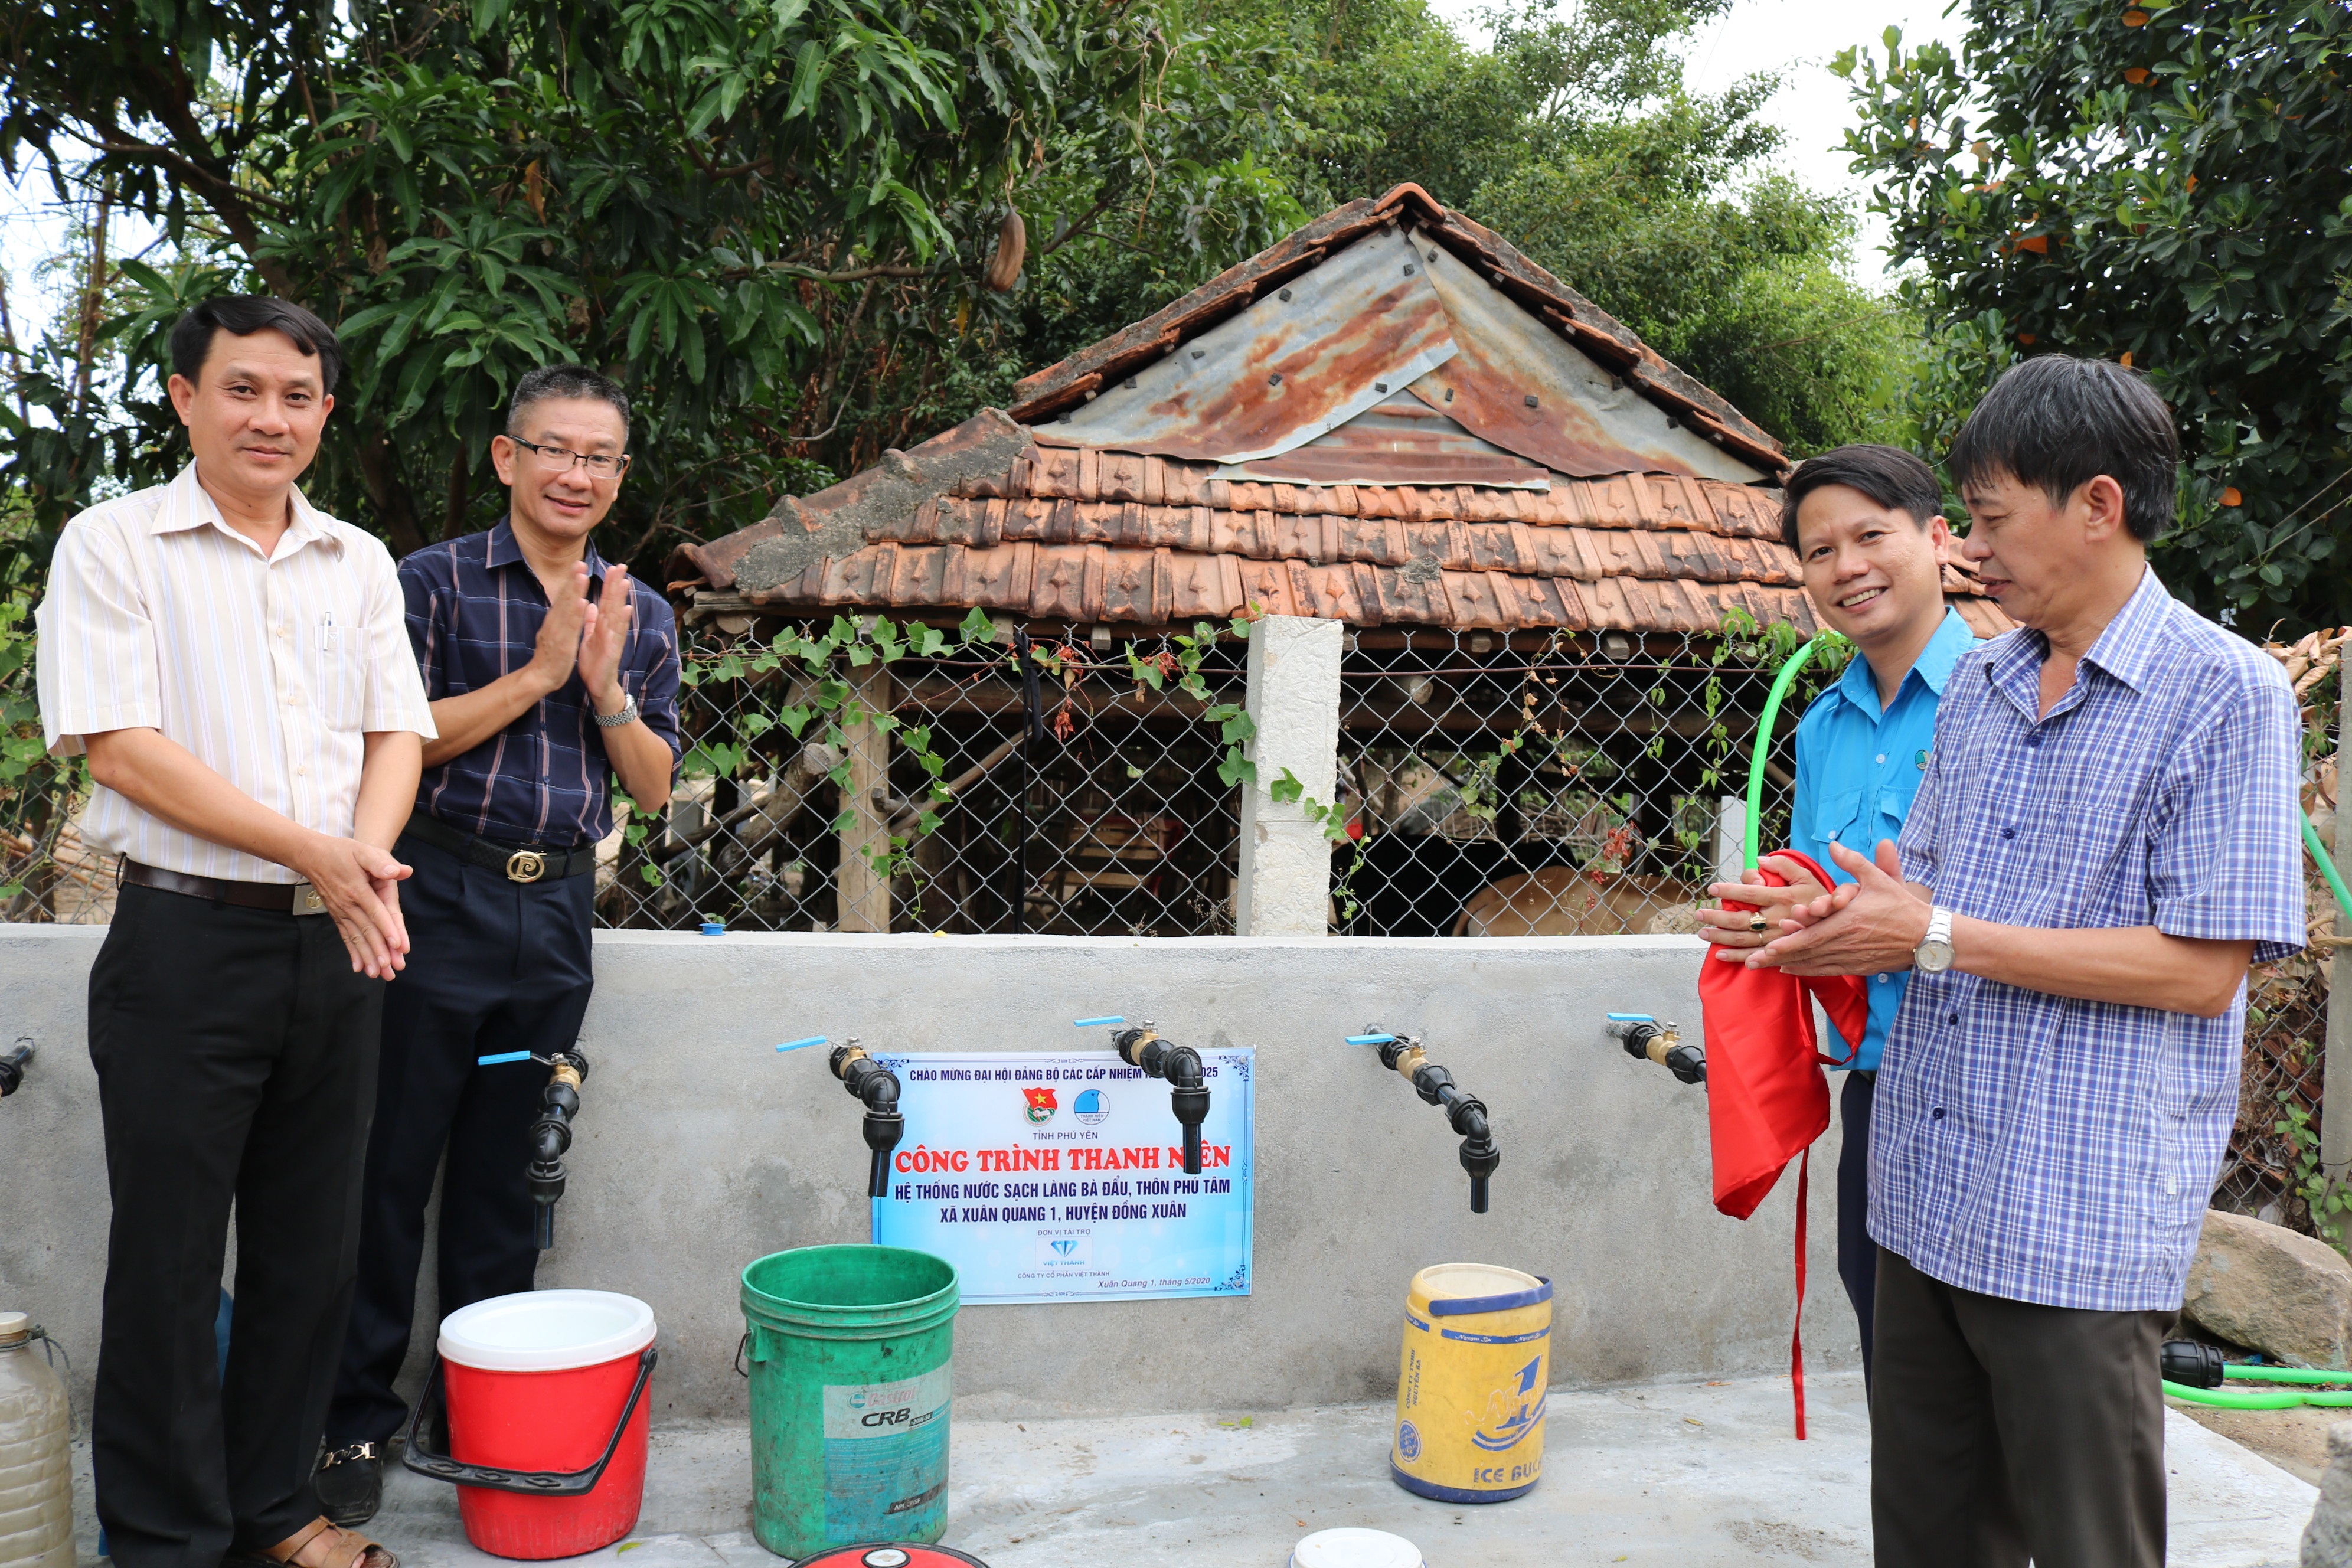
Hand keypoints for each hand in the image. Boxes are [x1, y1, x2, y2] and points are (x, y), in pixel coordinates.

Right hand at [291, 832, 414, 977]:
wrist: (311, 855)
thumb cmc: (342, 852)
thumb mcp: (363, 851)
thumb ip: (381, 862)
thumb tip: (400, 870)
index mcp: (358, 890)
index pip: (376, 912)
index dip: (388, 929)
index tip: (398, 945)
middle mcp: (349, 905)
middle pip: (367, 931)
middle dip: (380, 951)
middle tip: (391, 970)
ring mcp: (341, 912)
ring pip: (356, 938)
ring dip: (368, 957)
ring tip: (378, 974)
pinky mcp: (338, 916)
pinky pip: (346, 937)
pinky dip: (353, 953)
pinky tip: (359, 968)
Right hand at [527, 563, 591, 696]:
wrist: (539, 677)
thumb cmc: (550, 656)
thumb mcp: (555, 634)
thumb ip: (560, 620)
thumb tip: (564, 607)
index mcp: (554, 621)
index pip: (563, 598)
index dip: (571, 581)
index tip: (578, 565)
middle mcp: (554, 623)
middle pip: (563, 598)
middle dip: (572, 580)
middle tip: (580, 562)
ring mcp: (557, 632)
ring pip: (566, 609)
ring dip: (574, 591)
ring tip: (582, 575)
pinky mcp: (562, 644)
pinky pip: (569, 627)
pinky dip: (575, 614)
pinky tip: (581, 602)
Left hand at [578, 565, 634, 714]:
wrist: (598, 686)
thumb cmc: (594, 663)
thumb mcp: (589, 638)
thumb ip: (591, 622)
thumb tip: (590, 605)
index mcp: (602, 626)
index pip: (606, 602)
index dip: (608, 585)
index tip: (612, 567)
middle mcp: (610, 630)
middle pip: (614, 604)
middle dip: (617, 585)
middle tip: (621, 566)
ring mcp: (613, 639)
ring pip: (617, 616)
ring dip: (621, 599)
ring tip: (625, 582)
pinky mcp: (613, 650)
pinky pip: (617, 634)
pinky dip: (622, 622)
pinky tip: (626, 609)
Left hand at [1697, 855, 1831, 953]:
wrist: (1846, 927)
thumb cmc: (1823, 898)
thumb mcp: (1808, 876)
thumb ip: (1785, 866)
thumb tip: (1761, 860)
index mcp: (1784, 898)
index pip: (1751, 893)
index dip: (1730, 890)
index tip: (1713, 887)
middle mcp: (1779, 919)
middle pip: (1742, 919)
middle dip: (1717, 917)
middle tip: (1698, 913)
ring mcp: (1780, 939)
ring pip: (1745, 940)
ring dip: (1721, 938)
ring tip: (1703, 933)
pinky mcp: (1784, 953)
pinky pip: (1757, 957)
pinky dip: (1737, 957)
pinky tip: (1720, 955)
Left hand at [1744, 839, 1929, 977]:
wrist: (1926, 936)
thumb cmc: (1901, 906)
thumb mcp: (1879, 879)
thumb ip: (1853, 862)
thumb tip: (1833, 845)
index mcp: (1847, 921)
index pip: (1812, 934)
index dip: (1789, 941)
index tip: (1768, 944)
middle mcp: (1845, 943)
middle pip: (1806, 952)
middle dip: (1778, 956)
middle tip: (1753, 961)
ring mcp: (1851, 958)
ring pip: (1813, 964)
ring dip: (1787, 965)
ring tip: (1762, 967)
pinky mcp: (1857, 967)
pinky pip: (1826, 971)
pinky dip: (1806, 971)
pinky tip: (1790, 970)